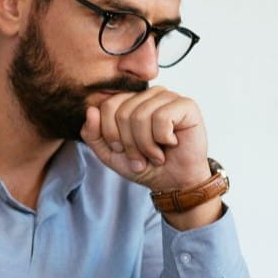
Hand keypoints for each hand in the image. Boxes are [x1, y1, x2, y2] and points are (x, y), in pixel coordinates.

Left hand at [79, 86, 210, 192]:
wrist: (173, 182)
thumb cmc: (145, 165)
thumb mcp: (109, 154)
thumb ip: (93, 134)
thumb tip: (91, 110)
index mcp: (130, 101)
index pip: (107, 106)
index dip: (111, 134)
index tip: (122, 150)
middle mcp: (149, 95)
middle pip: (123, 113)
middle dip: (130, 144)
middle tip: (142, 157)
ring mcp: (168, 97)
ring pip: (141, 116)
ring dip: (146, 146)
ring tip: (156, 154)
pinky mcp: (186, 105)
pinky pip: (162, 118)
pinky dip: (163, 139)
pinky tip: (171, 143)